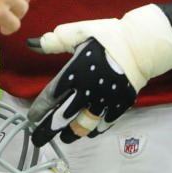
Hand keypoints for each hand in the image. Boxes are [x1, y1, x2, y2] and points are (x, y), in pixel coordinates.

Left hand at [25, 4, 171, 145]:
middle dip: (48, 130)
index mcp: (74, 73)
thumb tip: (30, 43)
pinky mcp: (119, 105)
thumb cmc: (108, 36)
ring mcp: (103, 101)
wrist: (141, 45)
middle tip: (38, 139)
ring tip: (64, 137)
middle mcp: (86, 91)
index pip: (50, 98)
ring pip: (83, 126)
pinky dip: (95, 129)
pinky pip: (104, 124)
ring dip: (72, 133)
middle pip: (62, 118)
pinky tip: (89, 131)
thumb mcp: (77, 33)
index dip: (39, 111)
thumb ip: (53, 41)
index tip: (32, 119)